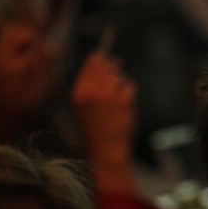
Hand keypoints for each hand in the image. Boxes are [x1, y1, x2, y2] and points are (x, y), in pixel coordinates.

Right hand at [71, 52, 137, 192]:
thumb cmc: (95, 130)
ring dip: (120, 83)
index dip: (98, 59)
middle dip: (112, 66)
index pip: (90, 65)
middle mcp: (91, 93)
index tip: (103, 57)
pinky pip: (129, 86)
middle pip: (106, 66)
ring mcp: (108, 97)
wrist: (106, 151)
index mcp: (78, 94)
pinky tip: (124, 105)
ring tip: (116, 99)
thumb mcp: (83, 108)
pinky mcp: (123, 102)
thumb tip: (102, 61)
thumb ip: (89, 86)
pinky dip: (129, 93)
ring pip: (119, 77)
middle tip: (115, 65)